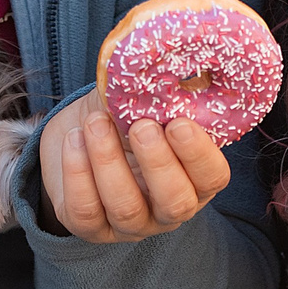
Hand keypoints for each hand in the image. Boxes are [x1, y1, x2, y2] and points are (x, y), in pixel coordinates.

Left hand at [36, 91, 228, 242]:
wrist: (77, 134)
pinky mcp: (92, 228)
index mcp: (193, 176)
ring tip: (96, 123)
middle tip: (142, 126)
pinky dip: (77, 173)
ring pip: (126, 208)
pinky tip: (74, 138)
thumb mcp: (144, 102)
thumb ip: (160, 91)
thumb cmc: (121, 117)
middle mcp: (167, 208)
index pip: (213, 178)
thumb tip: (170, 61)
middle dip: (158, 164)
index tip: (178, 122)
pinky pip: (85, 211)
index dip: (199, 155)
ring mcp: (131, 224)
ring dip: (109, 162)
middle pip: (175, 203)